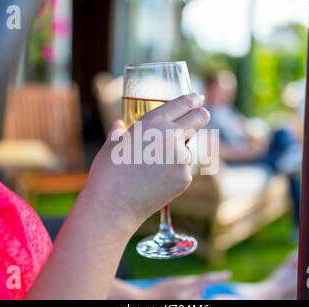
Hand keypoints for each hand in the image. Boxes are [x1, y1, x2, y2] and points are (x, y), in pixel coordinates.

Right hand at [79, 94, 208, 232]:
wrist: (113, 205)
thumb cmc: (107, 172)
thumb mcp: (111, 144)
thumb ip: (120, 131)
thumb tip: (119, 125)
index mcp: (154, 122)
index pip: (185, 103)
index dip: (194, 99)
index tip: (198, 99)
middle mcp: (172, 136)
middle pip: (201, 118)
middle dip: (201, 116)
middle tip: (198, 118)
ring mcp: (181, 158)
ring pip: (190, 149)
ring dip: (180, 152)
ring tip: (156, 165)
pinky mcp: (185, 179)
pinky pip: (184, 171)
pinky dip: (175, 174)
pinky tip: (156, 181)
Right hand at [139, 271, 231, 299]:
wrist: (143, 302)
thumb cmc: (157, 291)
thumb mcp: (172, 282)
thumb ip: (187, 282)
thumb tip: (200, 288)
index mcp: (184, 286)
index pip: (205, 280)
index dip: (218, 277)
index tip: (229, 274)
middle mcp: (186, 296)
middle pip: (200, 292)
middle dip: (194, 291)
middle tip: (177, 293)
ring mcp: (185, 305)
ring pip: (196, 299)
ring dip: (189, 299)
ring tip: (173, 299)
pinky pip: (192, 304)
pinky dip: (187, 302)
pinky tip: (175, 301)